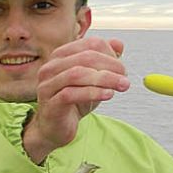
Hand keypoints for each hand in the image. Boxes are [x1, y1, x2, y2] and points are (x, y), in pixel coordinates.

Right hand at [24, 37, 129, 162]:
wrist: (55, 128)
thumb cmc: (73, 102)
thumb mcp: (93, 79)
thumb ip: (104, 60)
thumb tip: (118, 44)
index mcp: (61, 56)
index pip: (90, 44)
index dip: (110, 54)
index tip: (122, 68)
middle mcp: (50, 67)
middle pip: (86, 57)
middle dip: (111, 66)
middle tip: (125, 78)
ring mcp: (47, 85)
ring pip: (78, 73)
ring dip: (105, 78)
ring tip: (122, 86)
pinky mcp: (50, 103)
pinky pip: (71, 94)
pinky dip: (93, 93)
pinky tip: (108, 95)